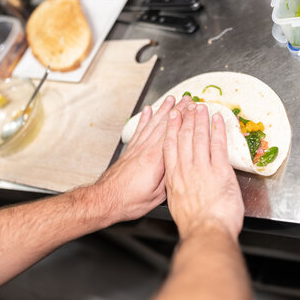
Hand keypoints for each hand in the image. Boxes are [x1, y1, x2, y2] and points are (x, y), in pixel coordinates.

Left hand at [94, 95, 188, 223]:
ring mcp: (137, 149)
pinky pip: (139, 130)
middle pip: (165, 125)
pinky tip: (148, 111)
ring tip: (171, 99)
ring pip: (153, 124)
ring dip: (163, 110)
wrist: (105, 200)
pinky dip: (144, 119)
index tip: (193, 111)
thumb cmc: (129, 200)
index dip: (185, 121)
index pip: (174, 135)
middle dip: (178, 110)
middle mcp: (146, 150)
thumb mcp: (157, 196)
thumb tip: (181, 167)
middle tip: (187, 99)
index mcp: (156, 160)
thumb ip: (170, 179)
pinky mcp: (130, 151)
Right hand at [163, 103, 243, 239]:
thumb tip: (180, 186)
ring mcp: (203, 169)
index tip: (173, 117)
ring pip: (200, 138)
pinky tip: (218, 120)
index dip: (172, 129)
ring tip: (201, 107)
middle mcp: (186, 170)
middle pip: (184, 138)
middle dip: (186, 119)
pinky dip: (218, 131)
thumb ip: (177, 190)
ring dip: (201, 120)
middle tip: (188, 105)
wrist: (206, 232)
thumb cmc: (194, 225)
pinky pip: (218, 145)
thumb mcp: (176, 205)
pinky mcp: (220, 171)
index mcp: (174, 178)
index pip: (170, 147)